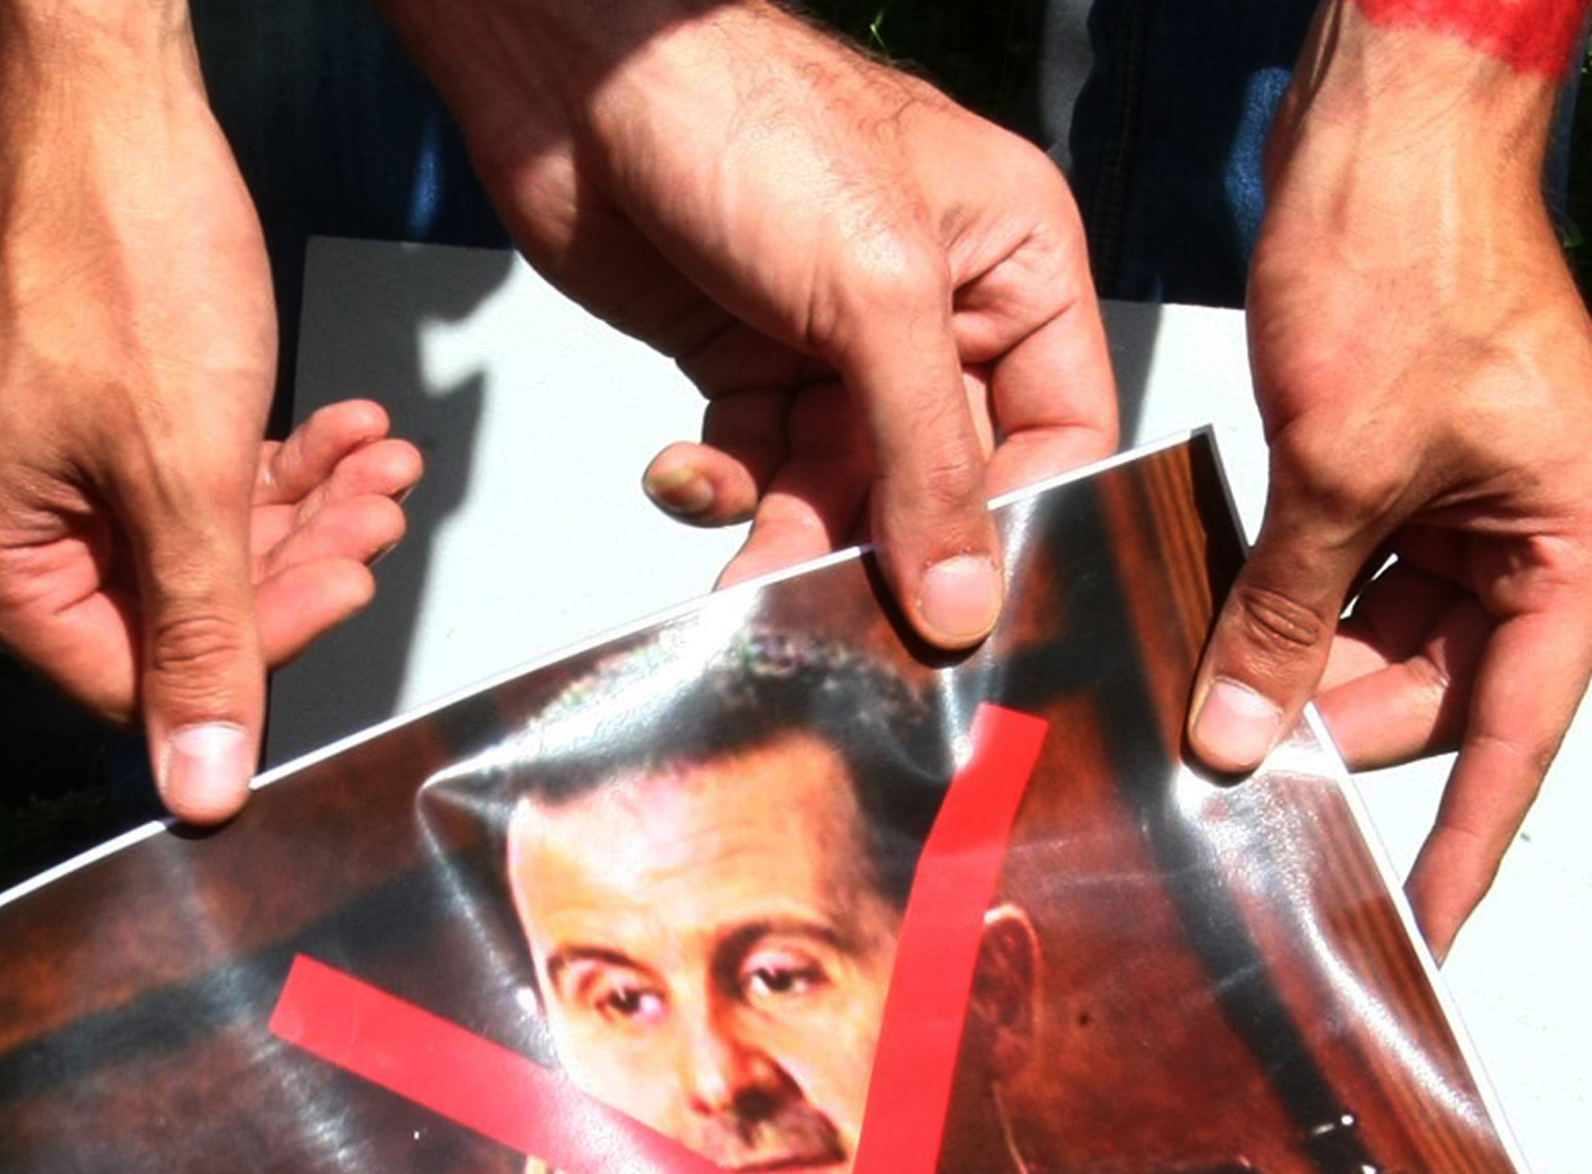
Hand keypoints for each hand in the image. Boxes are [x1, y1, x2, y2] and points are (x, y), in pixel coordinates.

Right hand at [0, 6, 419, 823]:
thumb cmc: (120, 244)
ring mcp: (14, 455)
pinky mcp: (54, 404)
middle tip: (378, 513)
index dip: (258, 646)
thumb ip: (207, 646)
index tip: (351, 587)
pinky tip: (334, 430)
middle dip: (290, 560)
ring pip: (176, 531)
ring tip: (374, 463)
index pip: (135, 675)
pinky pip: (159, 467)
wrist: (97, 75)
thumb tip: (201, 797)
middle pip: (164, 604)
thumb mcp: (185, 478)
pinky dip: (251, 455)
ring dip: (290, 506)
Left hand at [379, 0, 1114, 640]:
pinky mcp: (747, 367)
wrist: (583, 88)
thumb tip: (966, 600)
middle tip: (836, 613)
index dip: (1017, 526)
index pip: (1061, 435)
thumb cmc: (749, 123)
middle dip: (882, 551)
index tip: (961, 606)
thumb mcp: (877, 295)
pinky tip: (681, 470)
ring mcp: (837, 346)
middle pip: (941, 485)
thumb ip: (929, 457)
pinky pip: (756, 473)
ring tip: (740, 568)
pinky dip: (719, 492)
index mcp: (1014, 265)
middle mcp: (936, 312)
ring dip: (785, 539)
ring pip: (839, 495)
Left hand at [1185, 7, 1591, 955]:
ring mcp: (1465, 502)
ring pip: (1374, 641)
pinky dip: (1281, 612)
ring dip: (1293, 675)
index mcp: (1573, 542)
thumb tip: (1238, 740)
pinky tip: (1211, 644)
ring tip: (1205, 719)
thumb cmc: (1411, 260)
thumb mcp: (1339, 471)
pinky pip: (1343, 578)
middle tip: (1235, 790)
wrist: (1388, 125)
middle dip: (1333, 737)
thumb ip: (1290, 618)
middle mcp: (1533, 532)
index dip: (1467, 842)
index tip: (1419, 930)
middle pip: (1433, 693)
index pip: (1517, 734)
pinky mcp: (1398, 471)